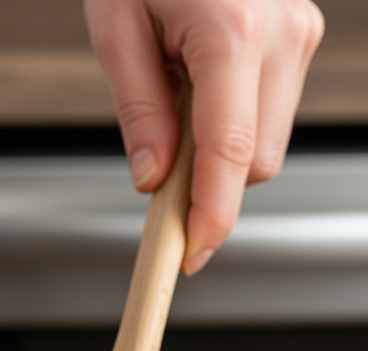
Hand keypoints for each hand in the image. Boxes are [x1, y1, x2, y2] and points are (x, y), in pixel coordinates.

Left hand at [84, 0, 323, 274]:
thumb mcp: (116, 27)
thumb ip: (138, 110)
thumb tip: (154, 180)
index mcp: (231, 31)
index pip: (229, 152)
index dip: (211, 216)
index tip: (191, 256)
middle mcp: (282, 34)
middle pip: (254, 162)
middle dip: (208, 185)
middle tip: (156, 171)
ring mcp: (300, 33)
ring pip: (267, 144)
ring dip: (219, 154)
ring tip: (175, 103)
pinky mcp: (300, 36)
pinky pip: (269, 113)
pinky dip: (233, 125)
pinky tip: (201, 90)